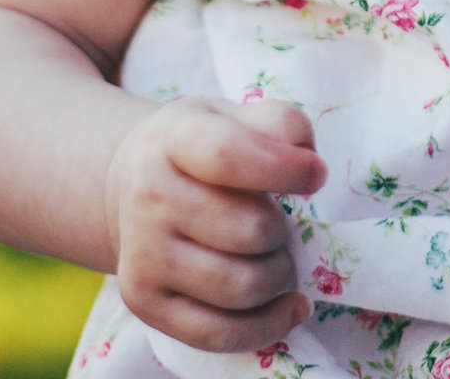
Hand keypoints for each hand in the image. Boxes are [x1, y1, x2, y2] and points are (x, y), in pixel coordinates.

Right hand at [104, 96, 328, 350]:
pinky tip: (288, 305)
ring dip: (279, 277)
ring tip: (276, 259)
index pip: (228, 156)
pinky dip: (268, 325)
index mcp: (175, 139)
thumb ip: (281, 125)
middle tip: (282, 225)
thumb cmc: (202, 150)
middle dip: (284, 232)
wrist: (133, 184)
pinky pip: (218, 333)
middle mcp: (149, 196)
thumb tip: (310, 168)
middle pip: (249, 232)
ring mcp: (142, 254)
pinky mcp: (144, 302)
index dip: (284, 169)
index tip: (316, 177)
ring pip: (241, 287)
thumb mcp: (237, 117)